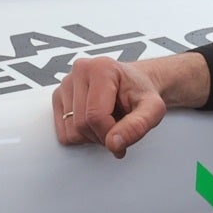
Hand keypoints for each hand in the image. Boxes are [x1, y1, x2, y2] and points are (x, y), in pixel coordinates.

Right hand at [51, 52, 208, 157]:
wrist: (135, 84)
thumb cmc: (141, 93)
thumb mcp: (153, 109)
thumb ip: (138, 126)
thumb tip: (114, 144)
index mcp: (102, 68)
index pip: (96, 116)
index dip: (110, 135)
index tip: (124, 136)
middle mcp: (80, 70)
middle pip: (81, 125)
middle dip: (102, 136)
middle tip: (118, 127)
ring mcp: (66, 82)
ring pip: (71, 131)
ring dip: (92, 136)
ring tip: (108, 120)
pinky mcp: (59, 96)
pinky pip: (63, 132)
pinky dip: (81, 135)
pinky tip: (94, 120)